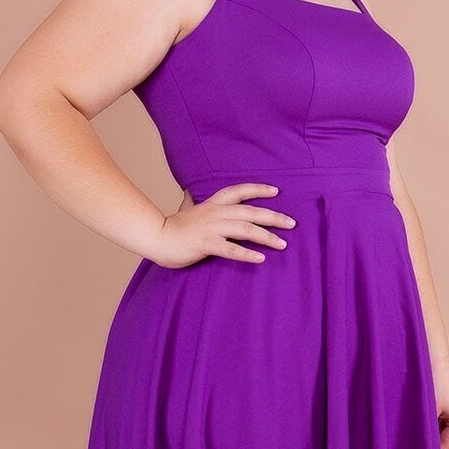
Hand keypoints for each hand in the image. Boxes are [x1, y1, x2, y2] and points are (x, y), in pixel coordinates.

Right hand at [152, 183, 297, 269]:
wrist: (157, 237)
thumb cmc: (173, 227)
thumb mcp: (185, 209)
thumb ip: (191, 202)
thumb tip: (189, 193)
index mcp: (213, 204)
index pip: (239, 191)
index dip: (258, 189)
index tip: (276, 191)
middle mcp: (216, 213)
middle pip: (251, 212)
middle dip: (273, 217)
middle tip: (292, 223)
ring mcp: (212, 228)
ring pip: (245, 230)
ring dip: (266, 237)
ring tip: (282, 244)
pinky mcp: (206, 244)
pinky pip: (231, 250)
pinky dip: (247, 254)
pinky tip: (260, 259)